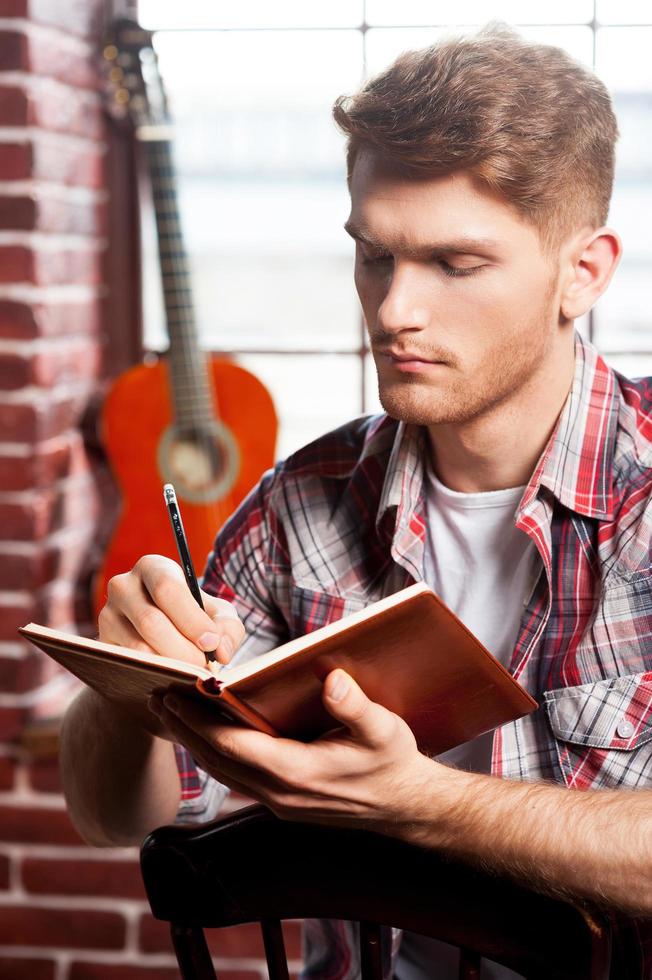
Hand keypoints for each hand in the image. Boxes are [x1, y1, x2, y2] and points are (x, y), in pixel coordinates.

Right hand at [99, 554, 244, 666]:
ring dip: (171, 665)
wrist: (162, 637)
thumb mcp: (216, 616)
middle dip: (183, 649)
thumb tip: (222, 652)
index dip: (191, 619)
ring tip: (192, 673)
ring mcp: (107, 614)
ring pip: (138, 647)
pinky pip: (129, 663)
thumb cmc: (193, 620)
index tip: (211, 643)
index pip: (167, 589)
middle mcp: (123, 585)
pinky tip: (172, 677)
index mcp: (153, 567)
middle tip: (204, 667)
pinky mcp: (102, 643)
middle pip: (151, 621)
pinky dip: (154, 673)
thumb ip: (228, 629)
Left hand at [150, 667, 437, 833]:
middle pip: (216, 761)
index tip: (174, 697)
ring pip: (221, 771)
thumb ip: (356, 707)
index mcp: (297, 774)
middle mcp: (279, 793)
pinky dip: (213, 753)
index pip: (234, 746)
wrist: (405, 807)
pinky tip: (205, 735)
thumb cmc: (393, 764)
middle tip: (155, 698)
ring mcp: (278, 802)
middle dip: (183, 730)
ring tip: (169, 714)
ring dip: (192, 742)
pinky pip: (234, 776)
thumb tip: (333, 681)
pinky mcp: (281, 801)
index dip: (200, 722)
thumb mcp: (383, 730)